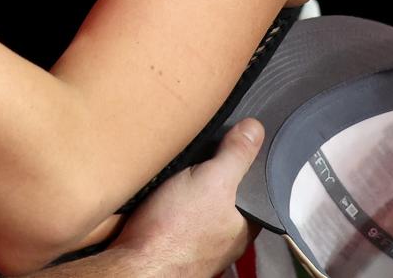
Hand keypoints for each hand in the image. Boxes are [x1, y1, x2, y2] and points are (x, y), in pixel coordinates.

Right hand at [113, 120, 263, 277]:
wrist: (136, 264)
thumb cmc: (176, 233)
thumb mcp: (212, 181)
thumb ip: (236, 155)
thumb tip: (256, 128)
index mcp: (244, 224)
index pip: (254, 185)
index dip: (244, 158)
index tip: (232, 137)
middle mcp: (224, 234)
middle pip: (224, 189)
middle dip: (212, 169)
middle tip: (198, 148)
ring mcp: (198, 238)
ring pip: (198, 198)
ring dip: (188, 182)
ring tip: (178, 164)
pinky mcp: (171, 237)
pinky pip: (176, 208)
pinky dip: (170, 195)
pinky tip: (162, 187)